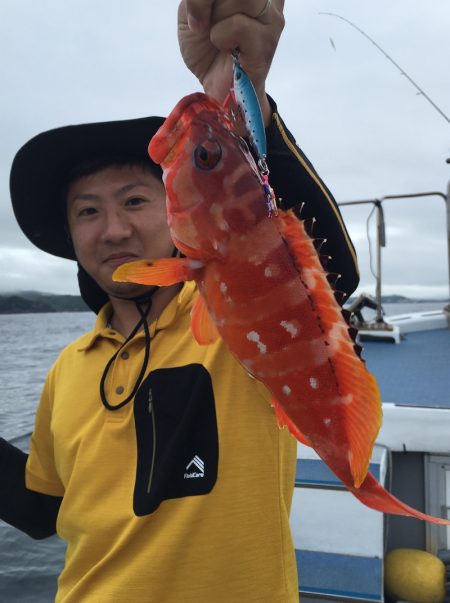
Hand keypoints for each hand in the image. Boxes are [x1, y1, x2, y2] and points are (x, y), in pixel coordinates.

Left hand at [178, 0, 284, 125]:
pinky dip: (221, 37)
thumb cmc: (206, 48)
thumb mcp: (192, 9)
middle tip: (202, 20)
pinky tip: (226, 49)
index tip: (200, 11)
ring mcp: (272, 17)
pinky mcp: (268, 41)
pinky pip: (238, 25)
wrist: (215, 87)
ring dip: (215, 17)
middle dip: (207, 0)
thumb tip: (209, 2)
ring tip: (216, 35)